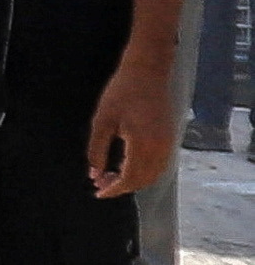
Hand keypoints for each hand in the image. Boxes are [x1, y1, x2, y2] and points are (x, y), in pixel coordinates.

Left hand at [94, 58, 180, 201]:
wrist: (147, 72)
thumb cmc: (121, 93)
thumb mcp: (102, 122)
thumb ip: (97, 150)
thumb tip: (94, 174)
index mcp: (144, 143)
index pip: (130, 178)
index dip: (114, 189)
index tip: (98, 193)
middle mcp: (161, 147)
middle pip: (144, 180)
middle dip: (122, 186)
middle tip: (100, 183)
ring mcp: (169, 143)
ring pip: (153, 174)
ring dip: (133, 180)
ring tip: (110, 176)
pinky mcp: (170, 137)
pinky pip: (159, 164)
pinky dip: (143, 171)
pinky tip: (125, 166)